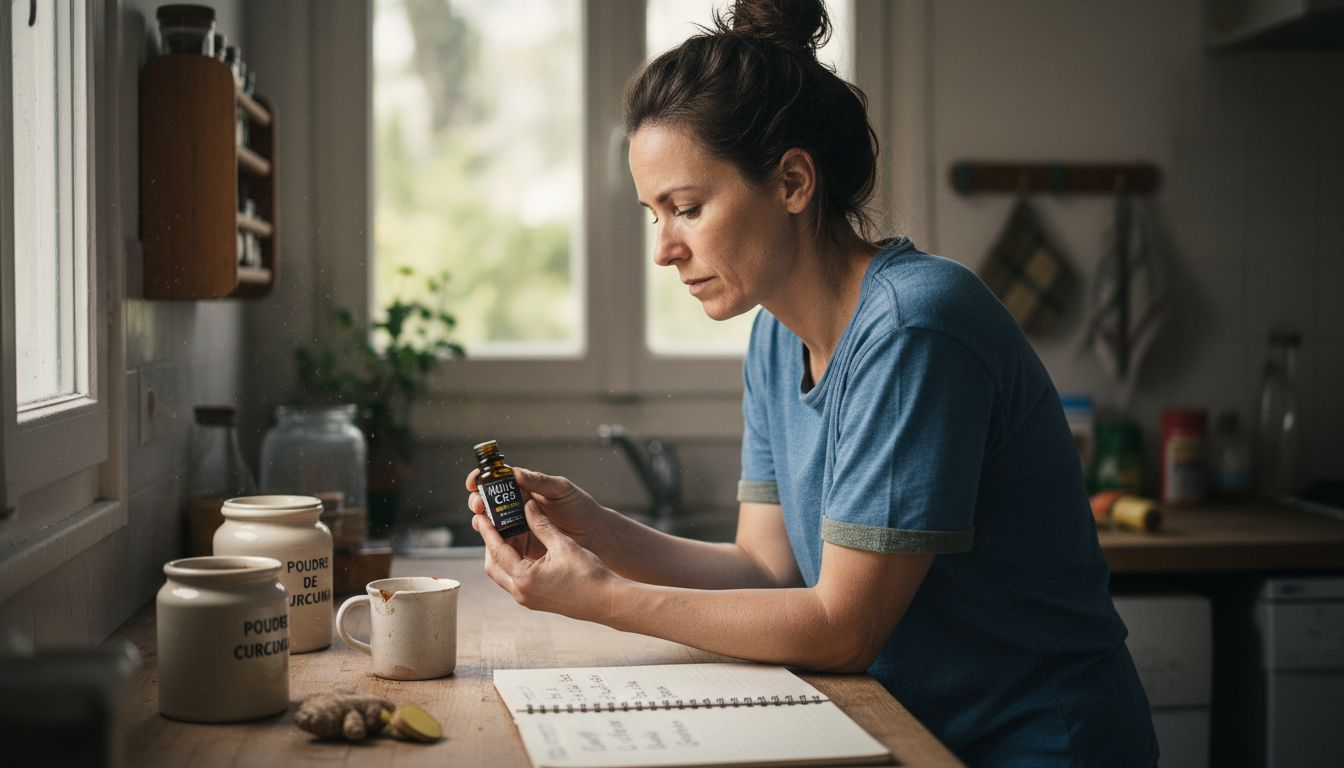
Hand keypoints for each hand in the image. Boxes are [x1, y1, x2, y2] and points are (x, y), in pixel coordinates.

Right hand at [465, 466, 604, 558]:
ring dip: (482, 520)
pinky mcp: (523, 546)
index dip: (482, 479)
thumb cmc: (581, 507)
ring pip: (492, 523)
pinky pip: (503, 544)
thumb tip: (514, 473)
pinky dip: (494, 541)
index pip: (497, 481)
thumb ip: (539, 481)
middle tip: (480, 504)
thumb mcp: (561, 489)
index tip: (475, 480)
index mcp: (525, 489)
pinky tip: (493, 538)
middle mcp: (518, 507)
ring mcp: (519, 527)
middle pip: (488, 503)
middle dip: (478, 501)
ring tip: (484, 519)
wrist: (596, 535)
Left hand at [472, 500, 618, 620]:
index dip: (488, 531)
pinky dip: (515, 563)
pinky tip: (526, 548)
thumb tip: (527, 505)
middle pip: (493, 566)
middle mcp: (521, 592)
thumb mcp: (563, 544)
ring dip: (504, 554)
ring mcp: (528, 599)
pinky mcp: (536, 600)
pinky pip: (516, 580)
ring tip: (511, 532)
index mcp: (525, 578)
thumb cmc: (588, 575)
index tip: (481, 517)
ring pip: (503, 574)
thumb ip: (541, 524)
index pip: (497, 551)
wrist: (606, 601)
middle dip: (491, 544)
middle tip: (494, 524)